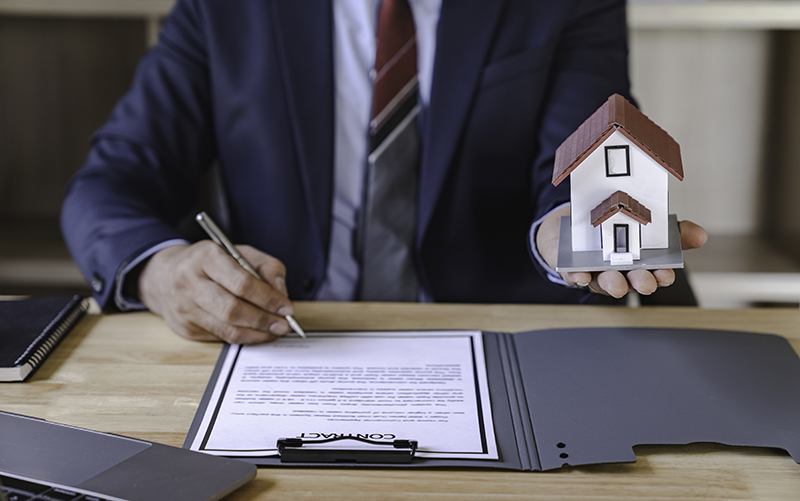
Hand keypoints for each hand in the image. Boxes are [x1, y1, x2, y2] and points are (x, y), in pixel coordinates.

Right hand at [136, 241, 294, 343]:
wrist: (163, 276)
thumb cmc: (208, 263)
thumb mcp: (239, 252)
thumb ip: (266, 267)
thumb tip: (281, 294)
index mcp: (206, 257)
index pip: (241, 283)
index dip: (268, 298)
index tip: (286, 307)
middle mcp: (190, 282)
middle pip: (232, 310)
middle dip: (263, 320)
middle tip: (283, 325)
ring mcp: (185, 308)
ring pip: (227, 329)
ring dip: (257, 333)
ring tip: (274, 331)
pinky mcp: (185, 328)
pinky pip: (220, 338)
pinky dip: (243, 337)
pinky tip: (256, 332)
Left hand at [537, 205, 706, 297]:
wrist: (573, 221)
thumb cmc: (612, 228)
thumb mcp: (646, 224)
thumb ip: (672, 231)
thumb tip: (701, 235)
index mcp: (637, 265)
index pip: (653, 274)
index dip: (661, 276)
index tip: (666, 275)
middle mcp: (616, 272)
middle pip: (629, 281)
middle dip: (638, 282)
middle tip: (645, 282)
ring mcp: (591, 271)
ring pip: (601, 281)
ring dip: (610, 283)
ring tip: (615, 282)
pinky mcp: (568, 266)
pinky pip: (571, 273)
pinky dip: (575, 275)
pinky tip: (579, 274)